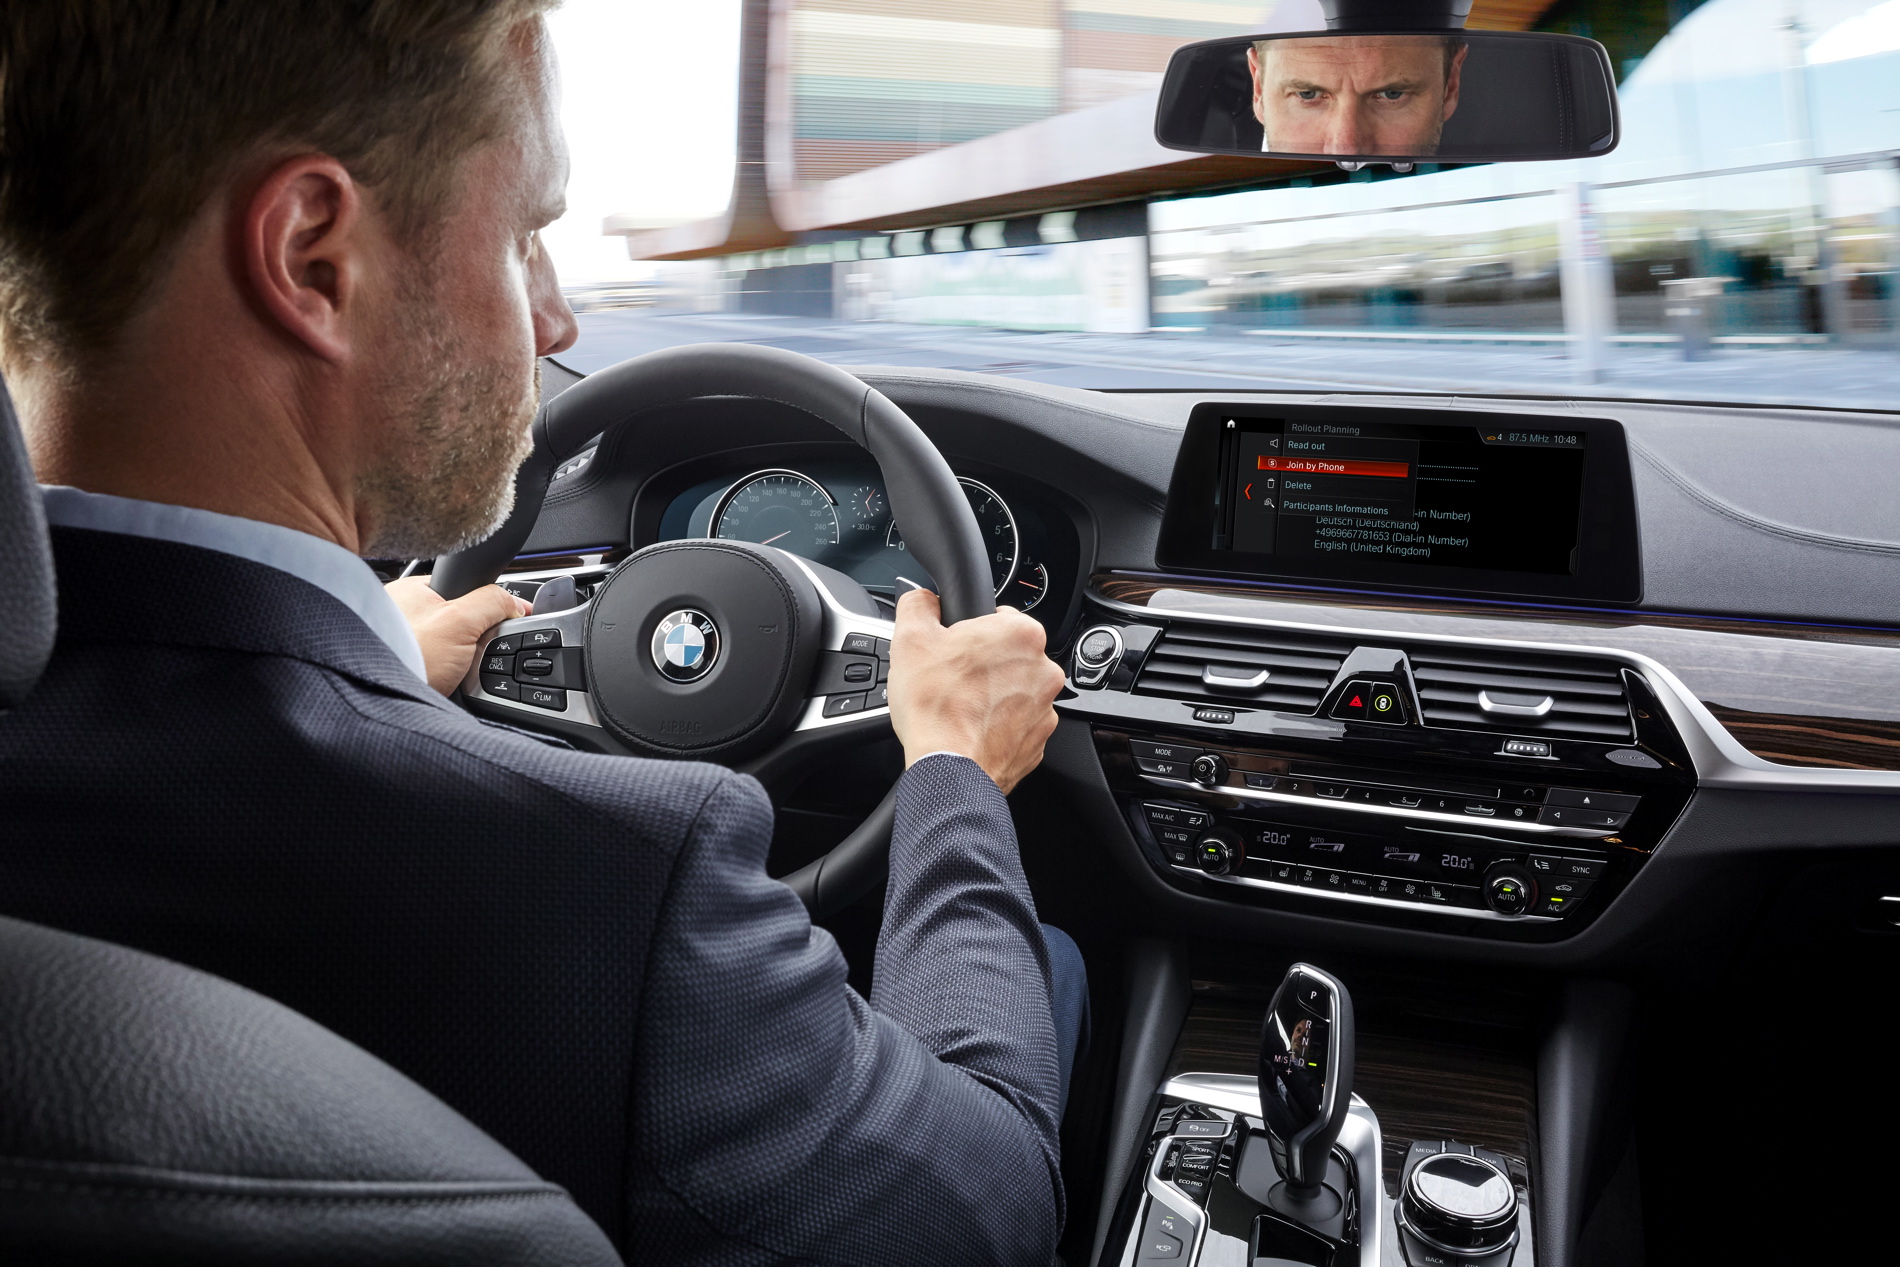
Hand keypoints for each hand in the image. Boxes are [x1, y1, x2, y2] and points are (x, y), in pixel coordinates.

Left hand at [385, 576, 529, 694]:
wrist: (386, 703)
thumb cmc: (407, 659)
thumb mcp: (460, 621)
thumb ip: (492, 602)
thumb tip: (515, 603)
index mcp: (411, 591)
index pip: (463, 586)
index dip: (488, 601)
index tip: (506, 617)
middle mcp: (404, 613)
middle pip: (461, 616)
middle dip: (476, 635)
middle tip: (474, 650)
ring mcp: (405, 641)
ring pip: (454, 644)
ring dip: (466, 658)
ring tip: (459, 670)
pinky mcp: (408, 666)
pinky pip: (444, 665)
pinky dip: (454, 674)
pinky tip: (451, 681)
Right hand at [887, 588, 1064, 794]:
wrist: (949, 769)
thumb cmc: (936, 708)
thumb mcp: (910, 639)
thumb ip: (918, 605)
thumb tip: (922, 599)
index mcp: (1021, 634)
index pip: (998, 617)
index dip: (970, 631)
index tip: (954, 648)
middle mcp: (1044, 669)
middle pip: (1009, 655)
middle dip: (983, 664)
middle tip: (952, 679)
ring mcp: (1045, 708)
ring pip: (1015, 690)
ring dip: (992, 696)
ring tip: (960, 708)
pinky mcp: (1038, 740)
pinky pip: (1017, 724)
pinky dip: (998, 726)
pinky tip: (972, 730)